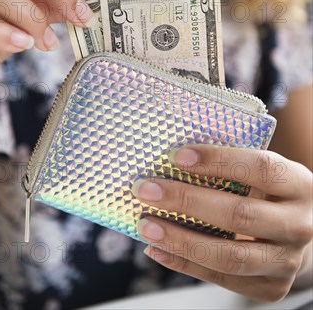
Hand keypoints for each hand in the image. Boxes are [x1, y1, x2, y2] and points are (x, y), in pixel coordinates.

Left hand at [132, 145, 312, 302]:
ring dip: (181, 240)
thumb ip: (227, 166)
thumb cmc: (266, 192)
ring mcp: (287, 261)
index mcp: (298, 184)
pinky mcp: (271, 288)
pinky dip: (184, 263)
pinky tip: (158, 248)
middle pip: (239, 215)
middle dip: (186, 201)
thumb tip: (171, 160)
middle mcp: (299, 224)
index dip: (217, 160)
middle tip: (147, 191)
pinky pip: (222, 278)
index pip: (259, 168)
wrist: (293, 233)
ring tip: (147, 226)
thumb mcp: (259, 172)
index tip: (176, 156)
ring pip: (230, 255)